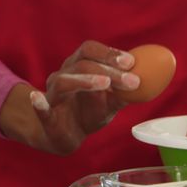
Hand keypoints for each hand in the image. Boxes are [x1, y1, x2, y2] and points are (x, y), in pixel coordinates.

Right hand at [0, 40, 139, 155]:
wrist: (65, 136)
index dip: (109, 53)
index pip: (89, 50)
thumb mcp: (110, 103)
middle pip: (81, 63)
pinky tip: (37, 98)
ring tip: (105, 84)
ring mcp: (52, 95)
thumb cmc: (87, 113)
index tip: (130, 62)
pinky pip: (41, 109)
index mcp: (77, 67)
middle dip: (108, 69)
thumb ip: (125, 93)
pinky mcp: (46, 117)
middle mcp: (63, 75)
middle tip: (130, 80)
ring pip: (64, 81)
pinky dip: (39, 104)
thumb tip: (148, 81)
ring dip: (86, 81)